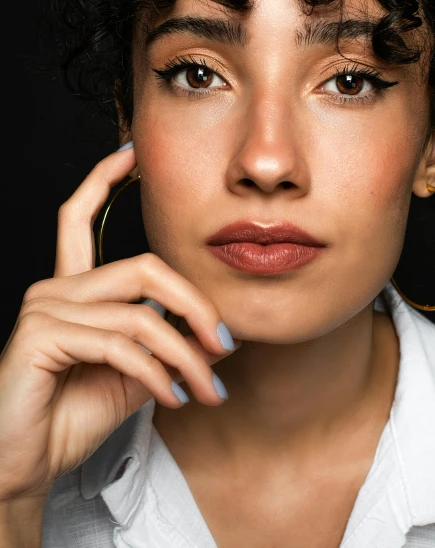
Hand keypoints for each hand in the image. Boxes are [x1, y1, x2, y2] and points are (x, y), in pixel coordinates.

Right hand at [0, 146, 239, 502]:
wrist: (22, 466)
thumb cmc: (71, 417)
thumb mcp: (132, 376)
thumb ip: (166, 346)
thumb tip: (215, 335)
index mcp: (72, 288)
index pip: (79, 218)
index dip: (102, 180)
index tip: (131, 154)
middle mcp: (55, 288)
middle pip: (142, 266)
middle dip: (194, 303)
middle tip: (224, 343)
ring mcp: (44, 309)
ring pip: (140, 313)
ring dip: (185, 355)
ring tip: (207, 388)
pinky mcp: (40, 337)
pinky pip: (119, 343)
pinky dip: (157, 372)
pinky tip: (172, 397)